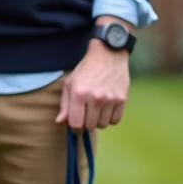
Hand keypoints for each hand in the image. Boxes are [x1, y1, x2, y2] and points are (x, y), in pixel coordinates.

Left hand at [56, 17, 132, 131]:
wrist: (108, 55)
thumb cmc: (86, 69)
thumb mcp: (70, 83)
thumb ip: (64, 104)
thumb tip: (60, 122)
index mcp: (79, 94)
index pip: (76, 123)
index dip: (74, 128)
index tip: (75, 126)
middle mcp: (95, 98)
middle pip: (90, 126)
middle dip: (86, 124)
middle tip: (86, 115)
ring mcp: (110, 99)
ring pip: (103, 125)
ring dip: (98, 121)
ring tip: (96, 110)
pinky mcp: (122, 100)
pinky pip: (115, 121)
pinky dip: (110, 119)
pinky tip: (106, 109)